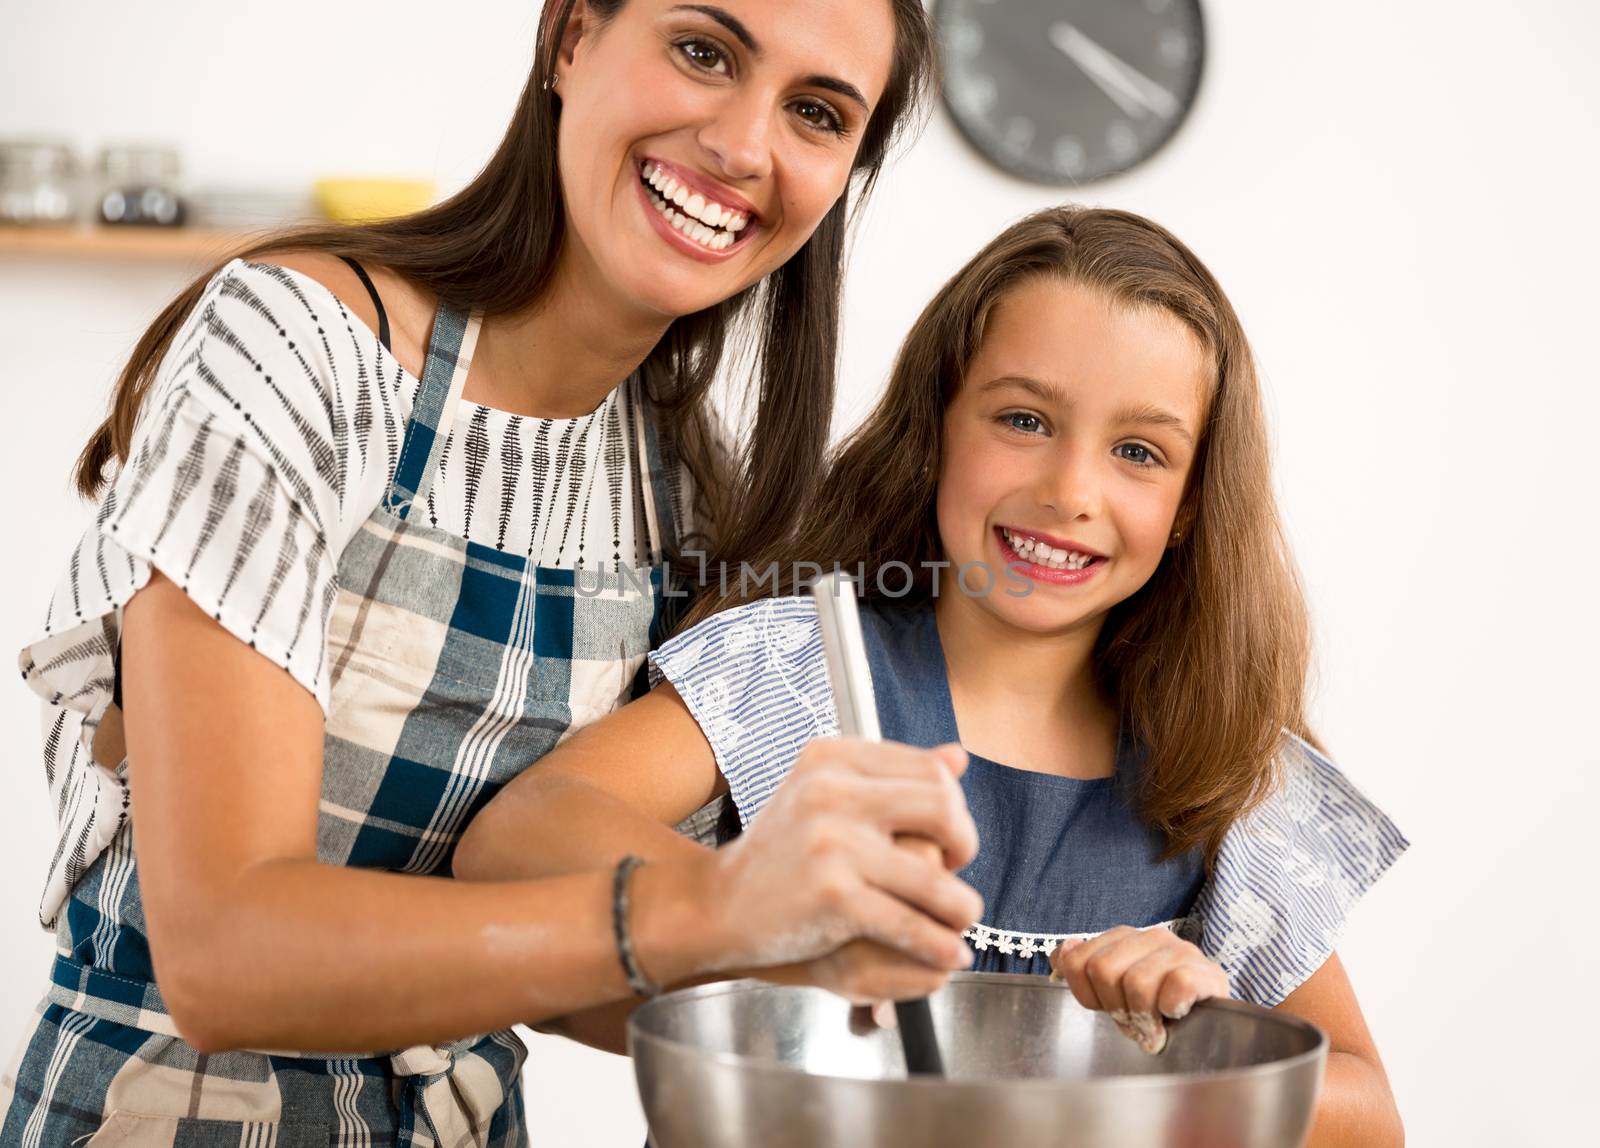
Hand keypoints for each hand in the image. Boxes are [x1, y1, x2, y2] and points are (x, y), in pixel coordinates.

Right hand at [704, 738, 982, 976]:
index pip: (929, 769)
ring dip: (962, 906)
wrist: (717, 902)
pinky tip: (948, 954)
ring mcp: (832, 844)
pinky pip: (910, 923)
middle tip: (956, 869)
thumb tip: (959, 757)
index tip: (946, 835)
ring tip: (961, 918)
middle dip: (965, 843)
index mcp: (833, 758)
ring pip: (935, 876)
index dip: (954, 804)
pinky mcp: (833, 896)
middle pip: (942, 808)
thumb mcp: (826, 794)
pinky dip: (938, 944)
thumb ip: (890, 775)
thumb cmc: (782, 851)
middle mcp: (831, 791)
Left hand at [1049, 926, 1228, 1053]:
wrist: (1213, 1030)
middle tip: (1135, 1022)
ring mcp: (1180, 950)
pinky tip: (1177, 1015)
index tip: (1108, 1009)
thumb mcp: (1113, 993)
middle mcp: (1151, 936)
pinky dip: (1171, 1009)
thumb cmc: (1157, 1011)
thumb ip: (1082, 970)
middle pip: (1103, 971)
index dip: (1087, 995)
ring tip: (1156, 1025)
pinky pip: (1175, 986)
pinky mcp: (1207, 971)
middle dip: (1116, 1007)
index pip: (1076, 961)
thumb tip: (1061, 955)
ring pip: (1137, 983)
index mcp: (1123, 937)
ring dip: (1145, 1016)